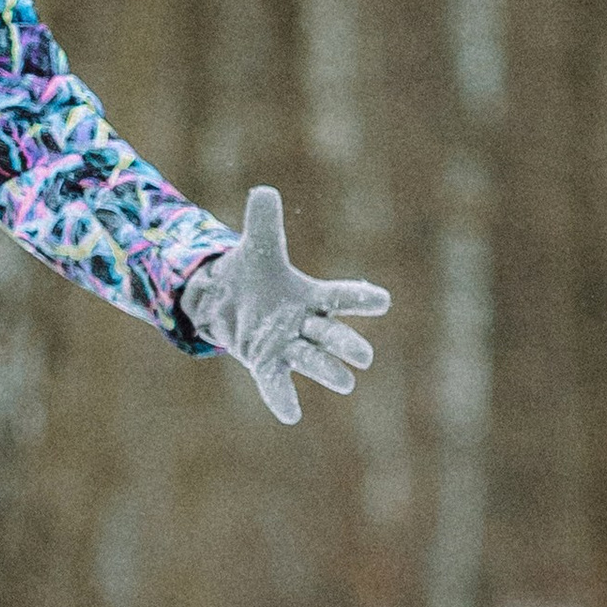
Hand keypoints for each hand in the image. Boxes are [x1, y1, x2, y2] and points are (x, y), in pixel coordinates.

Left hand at [181, 184, 388, 424]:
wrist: (223, 299)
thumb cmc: (250, 272)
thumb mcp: (256, 244)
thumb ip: (264, 219)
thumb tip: (264, 191)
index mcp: (309, 295)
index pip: (339, 296)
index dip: (359, 298)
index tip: (382, 301)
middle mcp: (303, 323)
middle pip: (330, 334)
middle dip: (346, 344)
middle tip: (363, 357)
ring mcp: (285, 344)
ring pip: (311, 359)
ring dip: (327, 369)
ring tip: (346, 382)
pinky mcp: (265, 360)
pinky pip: (276, 381)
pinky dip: (282, 397)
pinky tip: (291, 415)